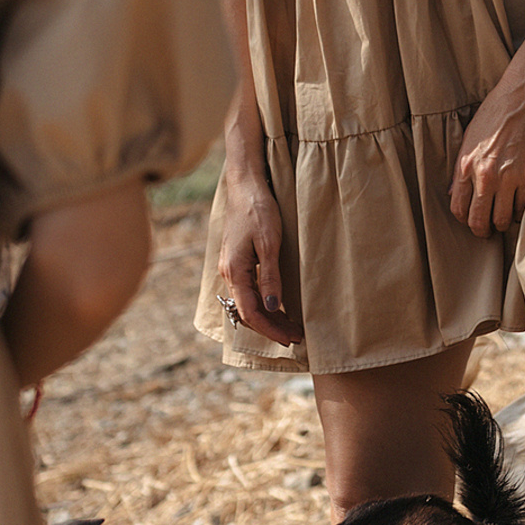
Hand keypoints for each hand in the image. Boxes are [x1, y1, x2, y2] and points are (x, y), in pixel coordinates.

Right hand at [217, 167, 302, 344]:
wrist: (245, 186)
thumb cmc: (258, 210)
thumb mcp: (269, 244)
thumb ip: (270, 276)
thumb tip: (274, 307)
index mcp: (234, 271)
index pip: (251, 312)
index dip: (271, 329)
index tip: (291, 338)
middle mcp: (228, 273)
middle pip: (248, 312)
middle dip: (271, 327)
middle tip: (295, 337)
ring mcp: (231, 268)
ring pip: (247, 302)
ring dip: (268, 317)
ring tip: (290, 326)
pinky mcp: (236, 261)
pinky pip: (248, 291)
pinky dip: (263, 303)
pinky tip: (277, 306)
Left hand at [450, 69, 524, 237]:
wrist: (523, 98)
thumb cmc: (495, 114)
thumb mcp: (469, 139)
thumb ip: (461, 168)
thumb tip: (454, 192)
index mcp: (465, 165)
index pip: (458, 209)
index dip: (464, 220)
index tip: (471, 220)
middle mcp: (484, 176)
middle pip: (478, 221)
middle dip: (482, 230)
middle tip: (486, 231)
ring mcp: (508, 178)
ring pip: (501, 220)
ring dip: (501, 223)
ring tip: (503, 219)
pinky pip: (521, 208)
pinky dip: (518, 211)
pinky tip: (517, 205)